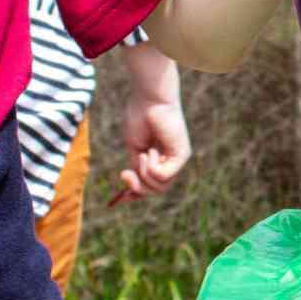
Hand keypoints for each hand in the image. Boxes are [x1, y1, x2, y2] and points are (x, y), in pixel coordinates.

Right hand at [111, 50, 189, 202]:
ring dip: (144, 173)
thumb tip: (128, 193)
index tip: (118, 200)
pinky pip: (164, 177)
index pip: (152, 186)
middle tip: (125, 174)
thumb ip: (136, 169)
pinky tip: (151, 151)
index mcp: (158, 159)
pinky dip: (152, 168)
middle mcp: (170, 161)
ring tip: (144, 153)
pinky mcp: (182, 156)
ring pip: (160, 187)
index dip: (135, 195)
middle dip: (138, 188)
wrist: (148, 99)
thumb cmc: (139, 117)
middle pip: (156, 190)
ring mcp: (177, 159)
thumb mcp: (134, 149)